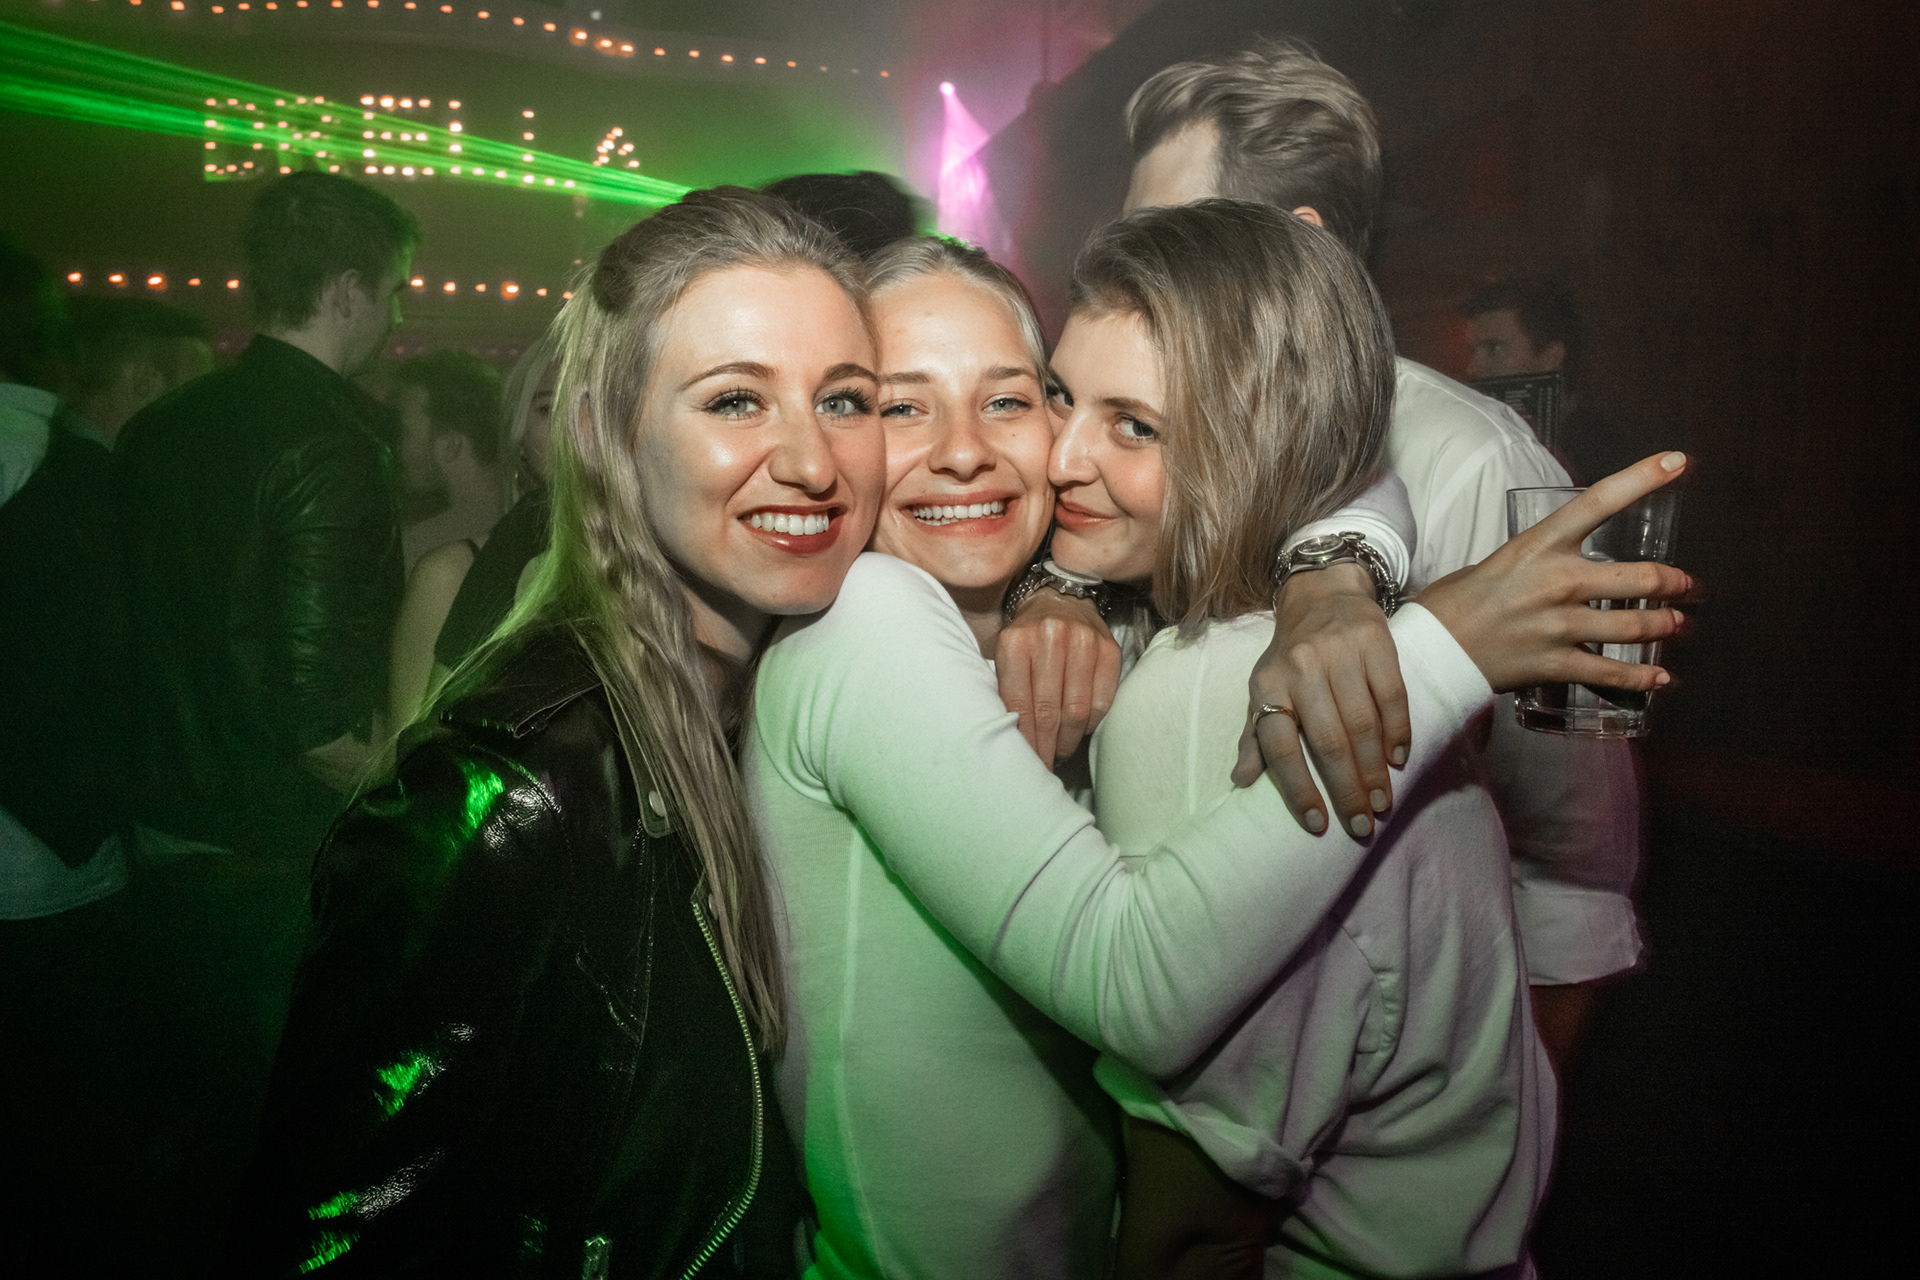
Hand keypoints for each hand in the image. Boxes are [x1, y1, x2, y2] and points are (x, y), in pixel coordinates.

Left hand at [995, 589, 1121, 766]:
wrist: (1059, 600)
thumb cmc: (1028, 638)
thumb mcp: (1006, 655)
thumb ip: (1007, 690)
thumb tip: (1013, 741)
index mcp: (1016, 641)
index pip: (1020, 704)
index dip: (1025, 740)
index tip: (1026, 762)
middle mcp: (1050, 637)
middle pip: (1049, 711)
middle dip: (1046, 747)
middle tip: (1044, 765)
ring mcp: (1083, 641)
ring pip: (1077, 709)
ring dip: (1068, 740)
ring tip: (1060, 751)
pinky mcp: (1109, 648)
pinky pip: (1102, 700)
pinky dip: (1091, 723)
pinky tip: (1080, 730)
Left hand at [1231, 563, 1410, 839]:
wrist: (1323, 594)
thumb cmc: (1291, 657)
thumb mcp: (1264, 690)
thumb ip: (1255, 736)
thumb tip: (1240, 780)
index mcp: (1269, 685)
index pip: (1280, 746)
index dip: (1298, 789)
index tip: (1317, 824)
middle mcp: (1302, 668)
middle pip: (1328, 741)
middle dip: (1346, 789)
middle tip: (1361, 824)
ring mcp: (1340, 653)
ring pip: (1362, 723)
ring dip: (1375, 769)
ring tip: (1383, 802)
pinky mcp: (1375, 641)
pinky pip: (1392, 695)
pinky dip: (1398, 731)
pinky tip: (1399, 759)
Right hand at [1421, 451, 1694, 693]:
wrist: (1430, 651)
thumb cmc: (1454, 603)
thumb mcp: (1498, 562)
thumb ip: (1539, 561)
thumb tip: (1564, 568)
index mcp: (1539, 546)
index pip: (1599, 502)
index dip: (1643, 478)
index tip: (1677, 461)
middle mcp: (1558, 582)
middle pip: (1640, 578)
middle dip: (1674, 582)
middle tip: (1684, 585)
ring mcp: (1560, 625)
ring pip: (1636, 625)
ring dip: (1665, 625)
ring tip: (1676, 624)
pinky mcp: (1556, 664)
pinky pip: (1612, 673)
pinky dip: (1642, 678)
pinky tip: (1660, 677)